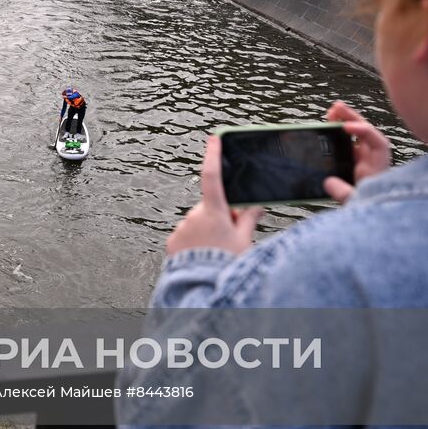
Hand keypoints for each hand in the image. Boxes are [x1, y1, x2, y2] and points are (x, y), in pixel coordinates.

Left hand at [166, 136, 261, 256]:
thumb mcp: (244, 241)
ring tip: (216, 252)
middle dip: (220, 217)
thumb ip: (248, 220)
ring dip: (207, 232)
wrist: (204, 290)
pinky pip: (186, 237)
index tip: (214, 138)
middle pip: (210, 208)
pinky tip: (203, 257)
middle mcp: (194, 216)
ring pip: (198, 224)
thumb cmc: (227, 265)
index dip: (213, 155)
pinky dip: (195, 243)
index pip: (213, 176)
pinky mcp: (173, 242)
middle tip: (231, 238)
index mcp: (214, 212)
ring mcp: (181, 229)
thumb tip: (254, 207)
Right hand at [322, 101, 391, 203]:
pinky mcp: (354, 166)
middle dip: (352, 118)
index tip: (346, 127)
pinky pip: (348, 146)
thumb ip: (345, 193)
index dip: (363, 131)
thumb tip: (329, 182)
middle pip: (366, 133)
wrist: (375, 218)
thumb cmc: (370, 209)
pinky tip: (328, 129)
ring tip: (331, 112)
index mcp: (378, 169)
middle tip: (336, 108)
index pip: (377, 142)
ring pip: (357, 137)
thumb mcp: (357, 203)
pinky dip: (340, 136)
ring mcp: (364, 162)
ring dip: (345, 123)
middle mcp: (373, 162)